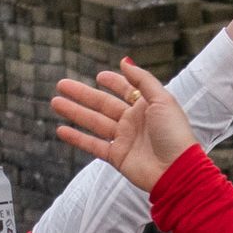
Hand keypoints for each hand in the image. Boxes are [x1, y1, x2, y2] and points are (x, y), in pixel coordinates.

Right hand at [53, 61, 197, 194]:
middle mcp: (134, 122)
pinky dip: (77, 138)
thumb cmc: (174, 134)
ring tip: (55, 102)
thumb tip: (124, 61)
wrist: (177, 171)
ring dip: (75, 112)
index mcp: (147, 107)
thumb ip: (143, 80)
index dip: (114, 82)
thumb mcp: (162, 100)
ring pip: (94, 123)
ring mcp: (124, 140)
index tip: (99, 76)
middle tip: (61, 84)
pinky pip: (93, 146)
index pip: (126, 90)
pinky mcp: (118, 157)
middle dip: (83, 94)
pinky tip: (61, 130)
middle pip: (103, 104)